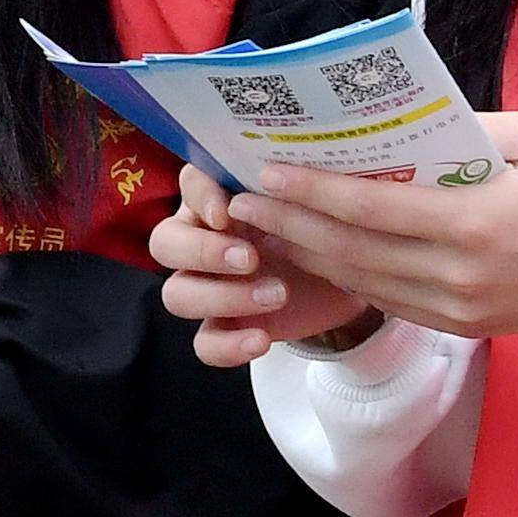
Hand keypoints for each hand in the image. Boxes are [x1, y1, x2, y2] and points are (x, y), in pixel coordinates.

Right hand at [146, 183, 378, 368]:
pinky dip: (227, 346)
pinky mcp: (224, 326)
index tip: (227, 213)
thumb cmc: (322, 225)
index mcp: (222, 197)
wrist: (351, 275)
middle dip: (203, 252)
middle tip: (250, 259)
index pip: (190, 185)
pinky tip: (261, 340)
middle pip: (165, 243)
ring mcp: (208, 286)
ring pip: (177, 294)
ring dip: (221, 296)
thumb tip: (294, 170)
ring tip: (276, 295)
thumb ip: (296, 185)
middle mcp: (203, 239)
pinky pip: (204, 344)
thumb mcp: (315, 199)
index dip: (200, 198)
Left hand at [230, 112, 517, 344]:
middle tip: (239, 199)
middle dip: (288, 225)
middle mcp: (457, 275)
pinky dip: (348, 276)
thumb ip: (466, 131)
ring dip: (308, 254)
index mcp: (475, 223)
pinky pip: (389, 300)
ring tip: (264, 227)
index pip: (370, 207)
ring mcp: (457, 309)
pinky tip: (320, 252)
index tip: (264, 171)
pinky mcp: (462, 327)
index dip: (310, 191)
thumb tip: (399, 125)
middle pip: (352, 250)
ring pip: (363, 281)